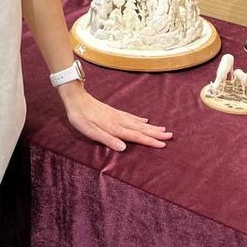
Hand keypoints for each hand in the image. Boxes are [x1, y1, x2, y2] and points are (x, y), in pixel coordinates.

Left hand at [58, 83, 172, 151]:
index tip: (163, 144)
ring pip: (138, 122)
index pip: (136, 136)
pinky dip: (139, 120)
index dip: (150, 141)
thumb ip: (107, 139)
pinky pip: (131, 117)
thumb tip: (123, 148)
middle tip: (170, 136)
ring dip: (151, 127)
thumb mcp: (90, 131)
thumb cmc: (80, 117)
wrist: (76, 98)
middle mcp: (119, 121)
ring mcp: (117, 115)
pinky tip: (144, 121)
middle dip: (156, 133)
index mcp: (114, 127)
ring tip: (163, 129)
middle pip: (141, 128)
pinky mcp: (113, 112)